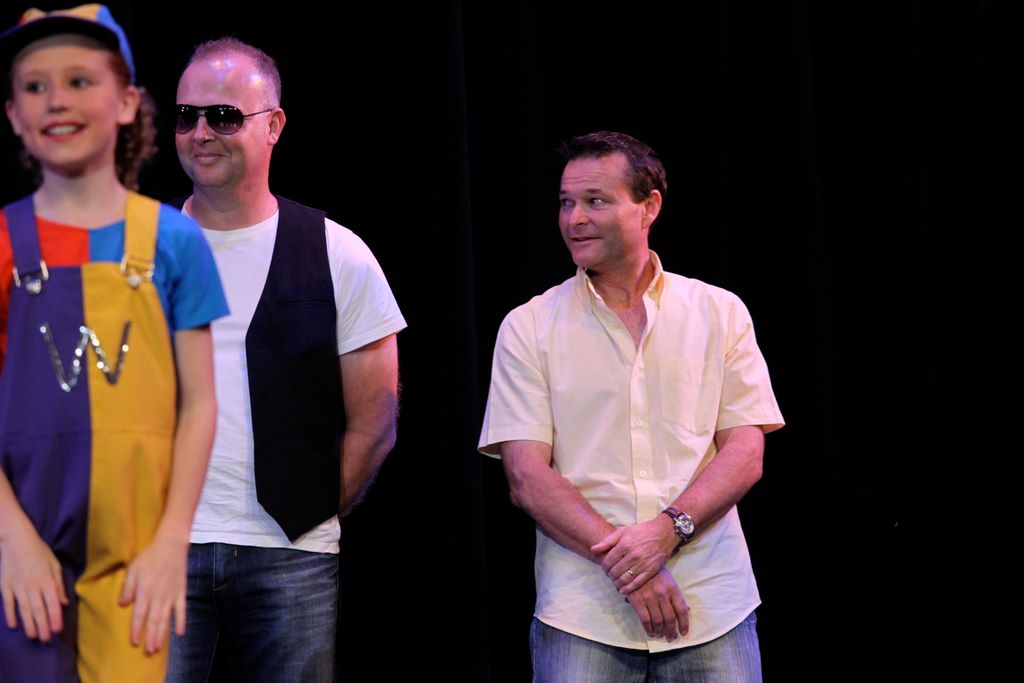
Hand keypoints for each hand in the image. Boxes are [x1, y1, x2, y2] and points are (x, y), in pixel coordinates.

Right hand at [0, 522, 67, 641]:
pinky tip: (14, 625)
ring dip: (29, 625)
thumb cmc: (39, 551)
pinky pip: (8, 603)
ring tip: (33, 637)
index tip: (57, 631)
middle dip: (43, 627)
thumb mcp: (54, 564)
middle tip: (46, 640)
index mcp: (48, 580)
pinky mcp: (5, 586)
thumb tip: (64, 603)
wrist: (16, 539)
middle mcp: (33, 585)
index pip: (53, 604)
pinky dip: (10, 615)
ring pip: (24, 610)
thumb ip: (59, 585)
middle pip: (39, 610)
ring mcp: (18, 586)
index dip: (55, 618)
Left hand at [119, 533, 187, 653]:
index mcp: (144, 591)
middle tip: (148, 652)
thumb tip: (122, 604)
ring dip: (162, 635)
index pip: (139, 616)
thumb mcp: (133, 568)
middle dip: (150, 638)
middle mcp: (158, 596)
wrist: (171, 544)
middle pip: (153, 621)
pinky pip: (181, 610)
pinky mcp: (181, 591)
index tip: (134, 642)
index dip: (136, 630)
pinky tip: (179, 633)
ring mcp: (171, 595)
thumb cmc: (149, 555)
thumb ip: (127, 587)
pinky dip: (181, 622)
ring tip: (158, 648)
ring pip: (166, 619)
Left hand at [591, 517, 676, 594]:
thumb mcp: (623, 531)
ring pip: (624, 579)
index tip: (604, 568)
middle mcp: (633, 555)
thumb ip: (607, 541)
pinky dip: (628, 589)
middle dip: (610, 575)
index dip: (603, 567)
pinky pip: (637, 583)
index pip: (608, 561)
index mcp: (624, 545)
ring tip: (615, 582)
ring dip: (617, 583)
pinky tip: (623, 590)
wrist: (663, 533)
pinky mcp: (651, 571)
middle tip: (610, 575)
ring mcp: (642, 564)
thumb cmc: (641, 531)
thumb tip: (593, 550)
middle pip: (615, 572)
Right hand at [626, 567, 689, 640]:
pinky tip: (650, 632)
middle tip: (671, 638)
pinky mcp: (638, 600)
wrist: (635, 565)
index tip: (683, 633)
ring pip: (658, 621)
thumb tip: (687, 610)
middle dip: (671, 631)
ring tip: (660, 635)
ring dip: (660, 632)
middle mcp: (663, 594)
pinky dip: (648, 629)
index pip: (682, 610)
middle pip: (670, 618)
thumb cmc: (654, 573)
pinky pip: (645, 619)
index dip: (684, 624)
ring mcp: (650, 598)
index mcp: (673, 588)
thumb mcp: (669, 580)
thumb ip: (677, 596)